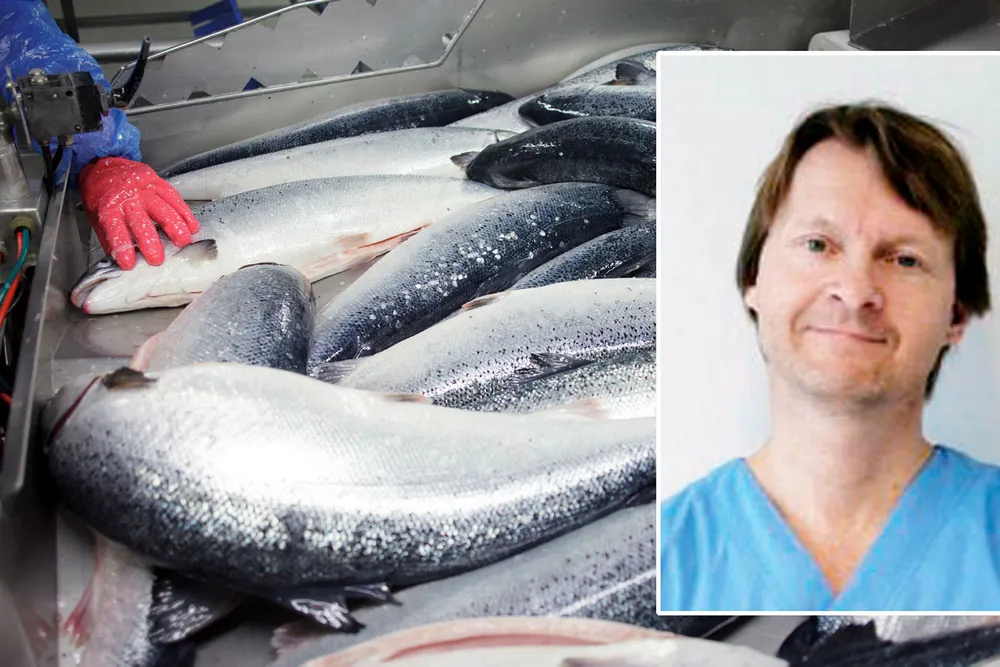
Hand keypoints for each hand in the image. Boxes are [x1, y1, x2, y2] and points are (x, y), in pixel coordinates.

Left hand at [79, 157, 200, 269]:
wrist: (104, 166)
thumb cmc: (102, 195)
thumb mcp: (97, 217)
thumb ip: (110, 239)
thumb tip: (119, 262)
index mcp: (108, 209)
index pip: (115, 231)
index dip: (123, 248)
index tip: (129, 263)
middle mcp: (127, 199)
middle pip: (141, 222)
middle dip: (151, 242)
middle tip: (158, 259)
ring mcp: (144, 190)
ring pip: (163, 209)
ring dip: (176, 227)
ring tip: (184, 241)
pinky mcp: (158, 183)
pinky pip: (175, 198)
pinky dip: (185, 213)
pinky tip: (192, 226)